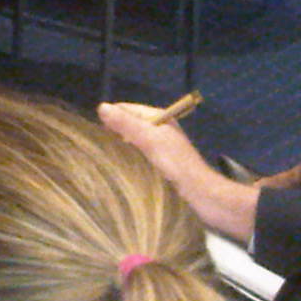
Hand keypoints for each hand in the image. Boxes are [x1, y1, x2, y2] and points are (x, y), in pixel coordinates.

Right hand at [98, 101, 256, 241]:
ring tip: (109, 156)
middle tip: (102, 146)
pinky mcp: (162, 162)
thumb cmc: (176, 164)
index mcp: (159, 117)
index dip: (112, 117)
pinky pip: (139, 153)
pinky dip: (131, 157)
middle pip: (129, 123)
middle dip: (115, 131)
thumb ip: (126, 123)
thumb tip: (101, 106)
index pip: (126, 109)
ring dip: (122, 146)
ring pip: (133, 139)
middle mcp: (160, 128)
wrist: (202, 194)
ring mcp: (162, 145)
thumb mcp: (149, 140)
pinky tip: (124, 166)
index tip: (99, 134)